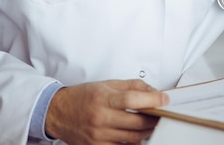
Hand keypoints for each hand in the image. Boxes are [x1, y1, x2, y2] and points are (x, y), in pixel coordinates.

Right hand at [45, 79, 168, 143]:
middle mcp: (101, 118)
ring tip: (153, 125)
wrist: (59, 112)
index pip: (132, 100)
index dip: (152, 100)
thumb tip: (152, 92)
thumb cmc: (83, 96)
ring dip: (147, 132)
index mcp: (103, 98)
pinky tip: (138, 136)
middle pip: (136, 122)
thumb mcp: (106, 84)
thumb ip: (131, 86)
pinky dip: (134, 143)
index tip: (164, 99)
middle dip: (154, 119)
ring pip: (133, 138)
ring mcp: (99, 136)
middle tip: (163, 114)